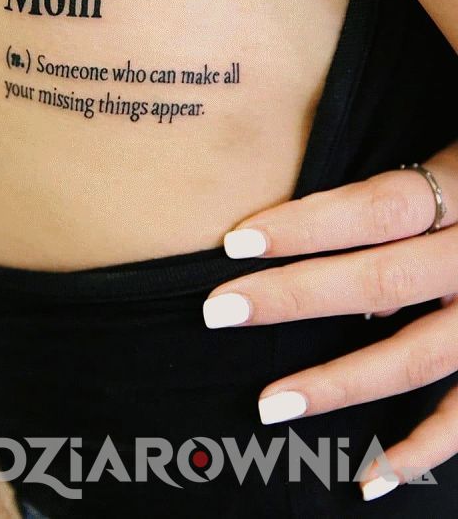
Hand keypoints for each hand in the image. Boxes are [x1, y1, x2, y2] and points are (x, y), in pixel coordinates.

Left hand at [203, 145, 457, 501]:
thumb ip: (421, 167)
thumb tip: (368, 193)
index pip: (377, 209)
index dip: (307, 224)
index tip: (236, 241)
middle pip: (382, 281)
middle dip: (296, 298)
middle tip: (220, 311)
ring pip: (419, 358)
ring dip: (341, 384)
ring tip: (270, 403)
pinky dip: (424, 450)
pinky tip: (370, 477)